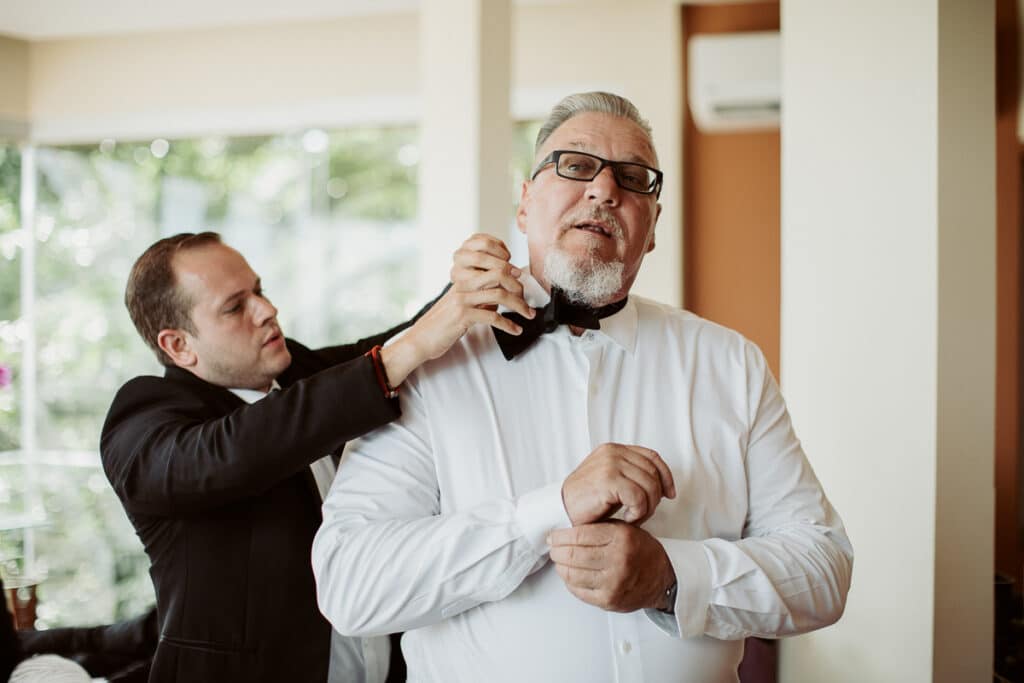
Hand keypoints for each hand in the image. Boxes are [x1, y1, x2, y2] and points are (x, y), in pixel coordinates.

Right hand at [381, 233, 533, 385]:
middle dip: (519, 288)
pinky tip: (515, 329)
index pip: (492, 267)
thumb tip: (502, 297)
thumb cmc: (442, 325)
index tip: (523, 285)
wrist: (420, 339)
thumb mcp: (461, 306)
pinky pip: (492, 317)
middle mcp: (463, 286)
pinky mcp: (463, 316)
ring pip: (499, 295)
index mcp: (463, 281)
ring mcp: (462, 300)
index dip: (512, 274)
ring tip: (528, 315)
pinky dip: (508, 324)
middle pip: (500, 275)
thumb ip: (478, 298)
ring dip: (519, 306)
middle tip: (528, 302)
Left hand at [548, 522, 675, 612]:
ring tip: (560, 560)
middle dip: (556, 551)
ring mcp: (613, 583)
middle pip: (572, 555)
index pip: (579, 535)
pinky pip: (578, 591)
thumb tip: (565, 531)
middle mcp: (618, 560)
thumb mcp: (624, 529)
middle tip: (553, 548)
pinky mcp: (609, 600)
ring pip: (572, 574)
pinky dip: (569, 582)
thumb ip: (599, 527)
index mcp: (621, 538)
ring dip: (560, 566)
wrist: (661, 578)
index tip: (553, 536)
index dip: (560, 536)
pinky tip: (571, 574)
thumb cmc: (639, 550)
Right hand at [561, 443, 674, 525]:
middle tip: (643, 513)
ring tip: (634, 517)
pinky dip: (638, 512)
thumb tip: (663, 484)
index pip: (652, 457)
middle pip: (653, 473)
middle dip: (655, 497)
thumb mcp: (612, 482)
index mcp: (614, 449)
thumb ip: (632, 475)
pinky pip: (639, 497)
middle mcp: (613, 452)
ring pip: (649, 486)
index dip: (666, 476)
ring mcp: (610, 464)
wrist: (561, 511)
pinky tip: (627, 518)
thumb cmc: (587, 502)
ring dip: (647, 507)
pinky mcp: (608, 479)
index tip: (670, 494)